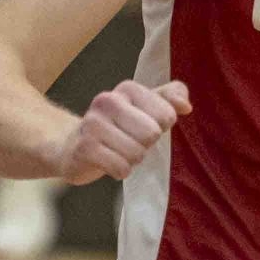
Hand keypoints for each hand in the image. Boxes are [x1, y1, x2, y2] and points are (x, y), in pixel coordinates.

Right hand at [54, 80, 191, 184]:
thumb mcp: (147, 108)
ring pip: (137, 152)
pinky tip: (110, 163)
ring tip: (119, 152)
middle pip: (152, 134)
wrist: (73, 147)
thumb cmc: (119, 127)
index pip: (166, 115)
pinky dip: (120, 171)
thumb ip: (172, 97)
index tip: (144, 126)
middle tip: (130, 142)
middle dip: (146, 145)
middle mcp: (107, 100)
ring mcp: (92, 124)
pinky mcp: (83, 148)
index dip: (160, 127)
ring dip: (133, 159)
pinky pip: (120, 167)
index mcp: (127, 89)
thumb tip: (186, 107)